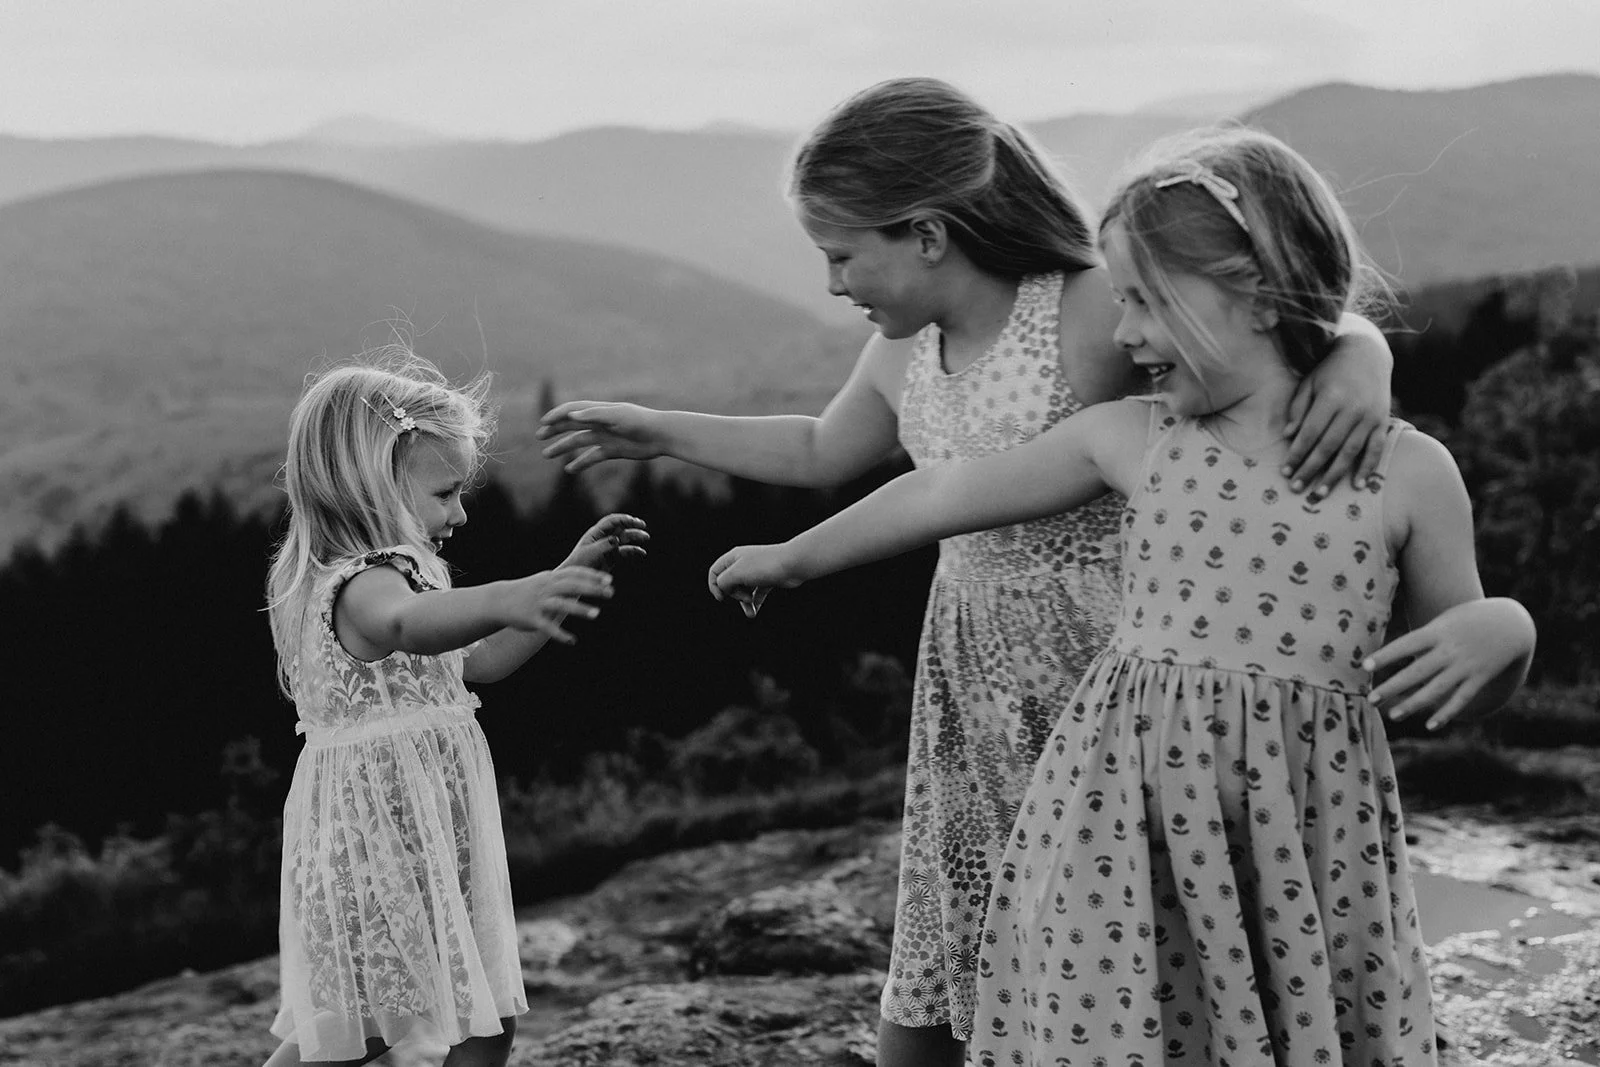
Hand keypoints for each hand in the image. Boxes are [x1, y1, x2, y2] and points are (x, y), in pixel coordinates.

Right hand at [502, 567, 613, 644]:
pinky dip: (560, 635)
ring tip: (597, 614)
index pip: (574, 574)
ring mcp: (539, 603)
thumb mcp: (544, 581)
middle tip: (611, 593)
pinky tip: (573, 641)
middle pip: (572, 586)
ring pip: (561, 604)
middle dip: (592, 588)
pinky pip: (548, 627)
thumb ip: (563, 580)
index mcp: (550, 579)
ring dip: (580, 608)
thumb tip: (587, 577)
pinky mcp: (532, 619)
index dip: (592, 576)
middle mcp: (546, 589)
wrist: (499, 601)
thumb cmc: (527, 590)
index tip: (609, 580)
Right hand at [537, 401, 664, 472]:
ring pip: (579, 442)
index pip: (573, 410)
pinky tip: (569, 470)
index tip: (544, 422)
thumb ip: (594, 415)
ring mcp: (605, 437)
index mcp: (600, 411)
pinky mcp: (612, 451)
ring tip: (547, 455)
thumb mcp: (616, 417)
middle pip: (572, 425)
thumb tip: (572, 415)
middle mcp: (600, 423)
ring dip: (563, 447)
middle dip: (555, 430)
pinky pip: (592, 457)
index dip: (557, 415)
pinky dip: (581, 463)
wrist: (661, 436)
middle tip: (539, 436)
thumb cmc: (640, 422)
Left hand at [563, 513, 649, 570]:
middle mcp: (603, 538)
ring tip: (646, 538)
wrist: (575, 580)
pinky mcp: (612, 558)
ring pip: (624, 538)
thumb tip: (617, 539)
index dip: (623, 519)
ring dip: (635, 536)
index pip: (611, 521)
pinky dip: (634, 551)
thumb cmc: (579, 564)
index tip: (634, 521)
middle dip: (632, 525)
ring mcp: (608, 548)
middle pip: (620, 527)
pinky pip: (625, 552)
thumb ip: (604, 546)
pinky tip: (642, 552)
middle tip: (643, 525)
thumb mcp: (591, 554)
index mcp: (595, 533)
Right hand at [707, 544, 798, 616]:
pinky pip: (757, 593)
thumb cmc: (765, 566)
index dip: (714, 586)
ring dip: (745, 603)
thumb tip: (723, 589)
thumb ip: (723, 582)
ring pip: (744, 590)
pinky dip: (755, 602)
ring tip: (751, 613)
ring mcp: (756, 572)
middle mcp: (743, 563)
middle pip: (729, 583)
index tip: (722, 598)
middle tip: (745, 597)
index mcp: (733, 557)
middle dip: (735, 595)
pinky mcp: (767, 579)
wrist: (793, 563)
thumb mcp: (737, 573)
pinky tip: (756, 611)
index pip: (715, 572)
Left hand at [1282, 349, 1389, 501]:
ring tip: (1319, 493)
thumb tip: (1287, 436)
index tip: (1285, 471)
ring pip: (1351, 451)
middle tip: (1296, 488)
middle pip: (1329, 446)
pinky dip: (1368, 468)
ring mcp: (1370, 416)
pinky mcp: (1383, 421)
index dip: (1297, 453)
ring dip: (1335, 475)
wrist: (1368, 353)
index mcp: (1331, 397)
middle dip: (1311, 469)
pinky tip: (1357, 486)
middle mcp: (1353, 408)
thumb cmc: (1330, 370)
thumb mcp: (1309, 382)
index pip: (1311, 432)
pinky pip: (1376, 449)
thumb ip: (1298, 408)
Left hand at [1364, 600, 1531, 730]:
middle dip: (1393, 686)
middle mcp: (1450, 650)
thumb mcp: (1445, 621)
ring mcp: (1466, 666)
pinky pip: (1461, 699)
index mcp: (1439, 632)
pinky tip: (1430, 725)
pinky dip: (1446, 713)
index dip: (1386, 655)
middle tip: (1370, 699)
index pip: (1406, 644)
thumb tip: (1399, 654)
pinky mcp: (1480, 678)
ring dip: (1413, 704)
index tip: (1365, 666)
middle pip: (1417, 671)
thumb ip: (1425, 637)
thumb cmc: (1469, 619)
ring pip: (1436, 689)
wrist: (1511, 623)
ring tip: (1392, 715)